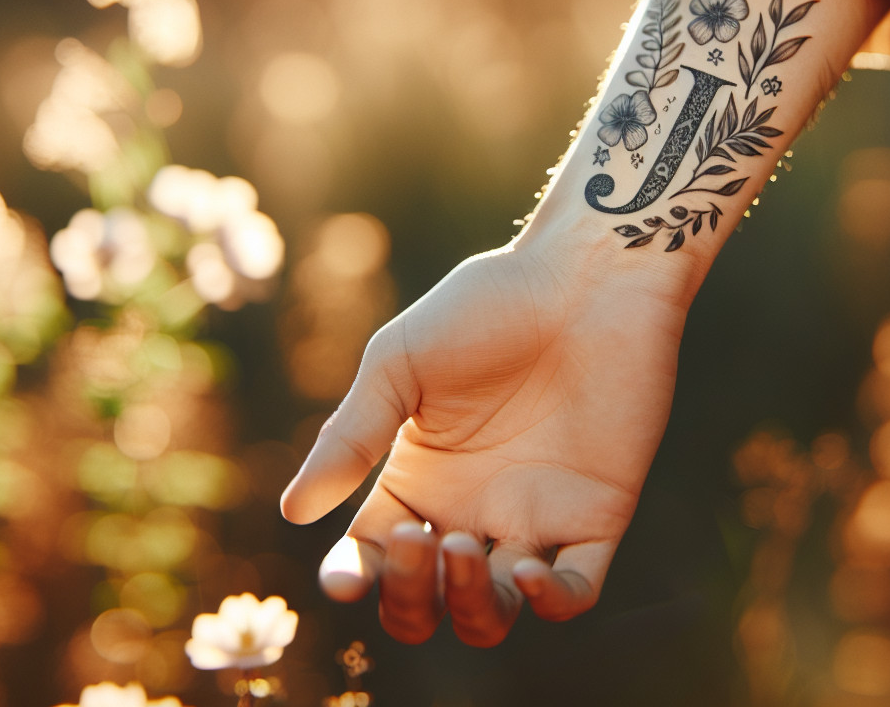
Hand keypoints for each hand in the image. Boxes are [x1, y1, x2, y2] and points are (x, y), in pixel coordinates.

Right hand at [279, 242, 686, 645]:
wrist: (585, 278)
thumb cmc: (486, 307)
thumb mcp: (399, 365)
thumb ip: (351, 436)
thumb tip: (293, 512)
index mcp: (417, 479)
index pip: (373, 557)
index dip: (355, 578)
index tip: (345, 579)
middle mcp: (471, 510)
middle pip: (428, 600)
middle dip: (411, 595)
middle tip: (418, 540)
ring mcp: (535, 518)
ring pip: (492, 611)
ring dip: (469, 604)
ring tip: (464, 548)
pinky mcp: (596, 515)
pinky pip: (575, 591)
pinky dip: (549, 602)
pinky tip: (528, 570)